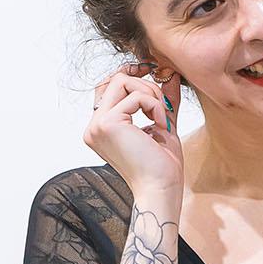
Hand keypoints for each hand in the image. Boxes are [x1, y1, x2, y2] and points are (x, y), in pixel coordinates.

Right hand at [86, 63, 182, 200]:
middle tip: (163, 107)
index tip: (155, 83)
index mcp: (101, 128)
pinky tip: (161, 127)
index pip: (111, 88)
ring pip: (122, 81)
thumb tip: (169, 74)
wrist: (161, 189)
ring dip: (150, 95)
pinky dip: (155, 107)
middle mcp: (93, 126)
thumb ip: (161, 100)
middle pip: (116, 80)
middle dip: (145, 86)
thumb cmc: (161, 166)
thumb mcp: (162, 124)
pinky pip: (136, 96)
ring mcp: (97, 125)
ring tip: (162, 119)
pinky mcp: (108, 124)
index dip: (133, 79)